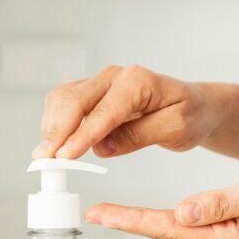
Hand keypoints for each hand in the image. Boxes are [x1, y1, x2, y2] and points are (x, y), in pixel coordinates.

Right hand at [32, 64, 218, 159]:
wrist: (194, 106)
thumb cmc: (189, 115)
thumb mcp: (175, 129)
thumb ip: (139, 136)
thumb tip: (102, 147)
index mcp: (138, 81)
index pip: (104, 111)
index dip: (82, 135)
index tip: (65, 157)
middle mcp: (115, 77)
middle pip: (74, 100)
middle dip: (56, 131)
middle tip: (44, 161)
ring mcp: (101, 83)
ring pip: (63, 99)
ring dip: (51, 127)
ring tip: (46, 157)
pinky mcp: (93, 94)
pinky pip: (65, 105)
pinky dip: (55, 124)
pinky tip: (54, 146)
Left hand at [84, 153, 238, 238]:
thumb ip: (220, 202)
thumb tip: (183, 212)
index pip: (171, 229)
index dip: (133, 220)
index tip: (102, 214)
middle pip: (167, 235)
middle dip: (130, 223)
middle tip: (93, 213)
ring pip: (174, 233)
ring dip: (142, 223)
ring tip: (107, 213)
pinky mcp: (223, 236)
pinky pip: (185, 229)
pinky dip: (161, 221)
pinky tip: (142, 215)